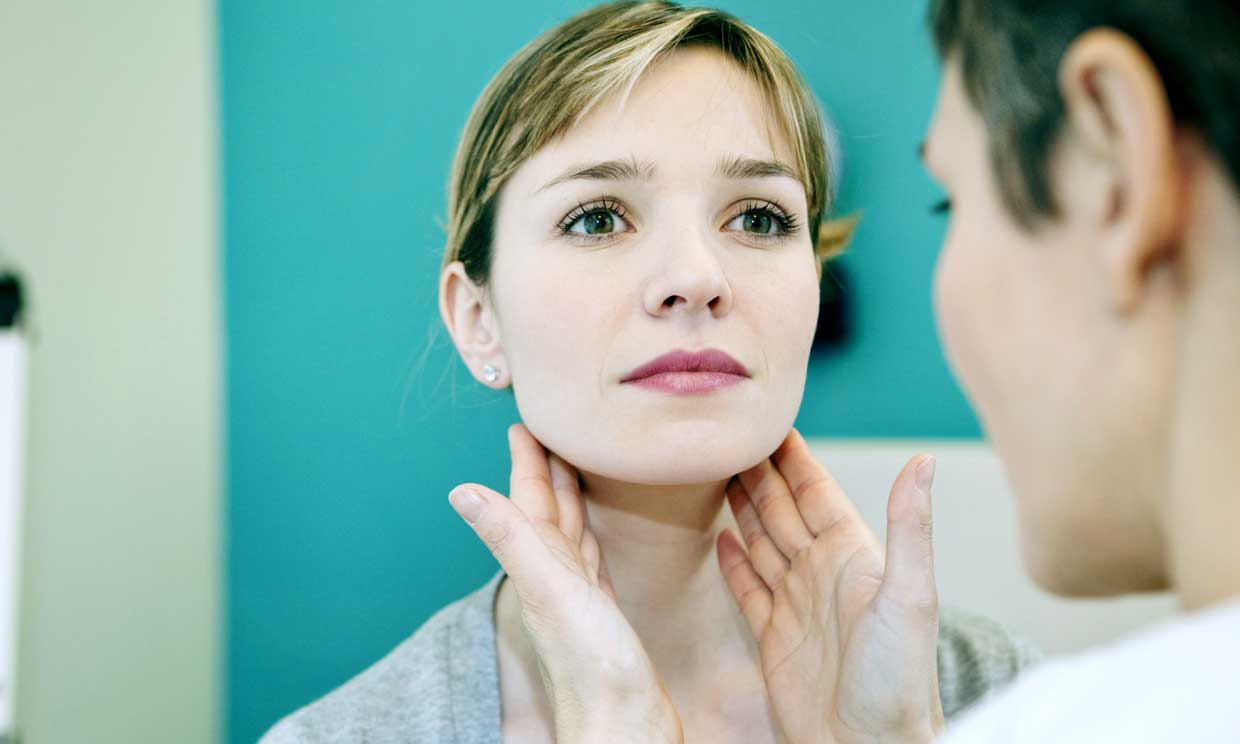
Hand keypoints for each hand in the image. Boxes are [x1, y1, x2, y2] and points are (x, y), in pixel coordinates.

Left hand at [448, 424, 682, 743]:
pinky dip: (591, 534)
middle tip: (549, 427)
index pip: (527, 500)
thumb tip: (458, 491)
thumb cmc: (592, 666)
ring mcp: (578, 597)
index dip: (525, 460)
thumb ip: (509, 539)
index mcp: (540, 565)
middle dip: (546, 468)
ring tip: (573, 462)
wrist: (625, 724)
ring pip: (570, 532)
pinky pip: (593, 558)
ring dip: (569, 497)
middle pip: (547, 510)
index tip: (522, 421)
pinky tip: (594, 529)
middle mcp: (554, 578)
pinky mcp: (604, 613)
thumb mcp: (550, 589)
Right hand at [715, 429, 943, 743]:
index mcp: (853, 555)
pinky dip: (733, 562)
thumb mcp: (909, 595)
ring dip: (742, 508)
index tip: (771, 421)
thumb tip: (924, 460)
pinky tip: (720, 538)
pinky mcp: (773, 636)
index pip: (816, 492)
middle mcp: (822, 573)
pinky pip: (748, 589)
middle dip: (758, 473)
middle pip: (782, 510)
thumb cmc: (897, 679)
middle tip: (730, 435)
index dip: (793, 458)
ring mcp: (796, 603)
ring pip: (762, 542)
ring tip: (717, 474)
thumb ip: (910, 526)